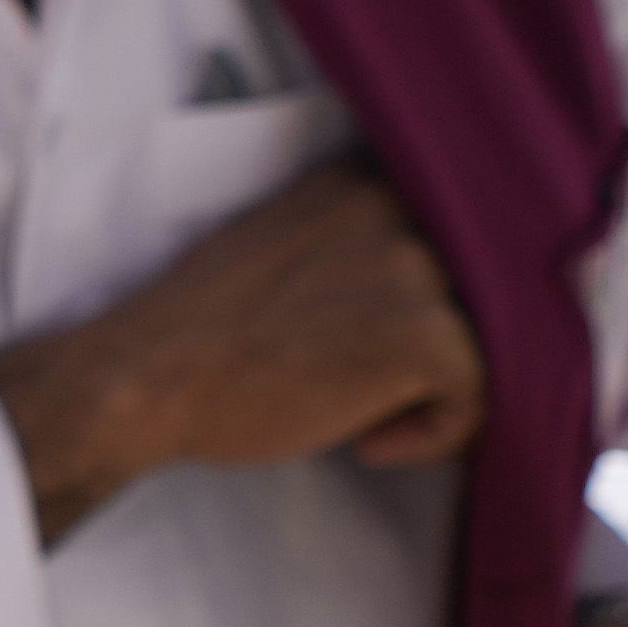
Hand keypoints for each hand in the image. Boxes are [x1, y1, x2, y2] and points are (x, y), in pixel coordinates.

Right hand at [0, 160, 483, 544]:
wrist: (141, 382)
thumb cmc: (199, 341)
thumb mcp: (284, 255)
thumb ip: (353, 252)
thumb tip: (430, 296)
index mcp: (357, 184)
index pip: (452, 241)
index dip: (428, 305)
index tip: (380, 348)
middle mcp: (393, 208)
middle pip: (477, 289)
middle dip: (437, 348)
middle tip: (373, 390)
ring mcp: (411, 267)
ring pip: (486, 339)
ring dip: (436, 390)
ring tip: (365, 417)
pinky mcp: (423, 332)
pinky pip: (481, 391)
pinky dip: (436, 432)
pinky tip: (368, 441)